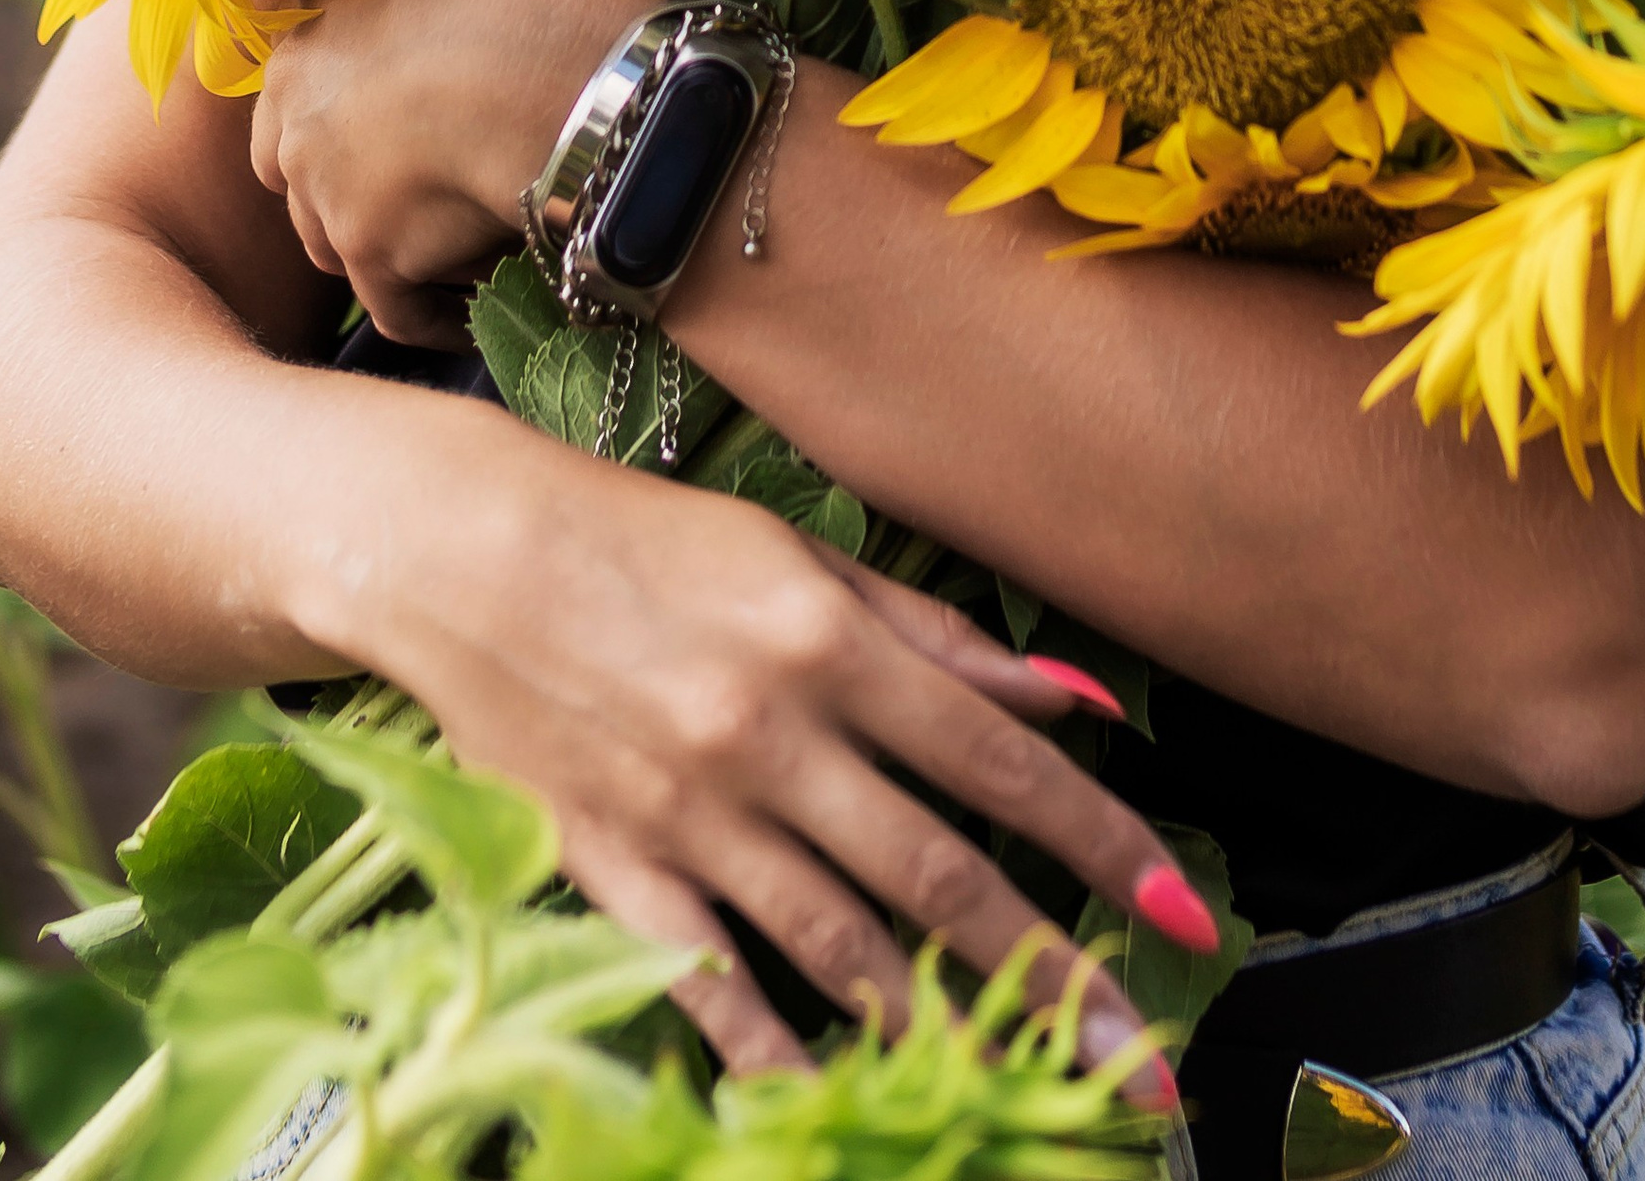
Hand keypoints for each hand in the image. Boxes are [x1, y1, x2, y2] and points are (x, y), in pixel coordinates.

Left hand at [252, 0, 656, 340]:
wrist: (557, 63)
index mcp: (302, 32)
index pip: (287, 98)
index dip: (338, 116)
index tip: (392, 123)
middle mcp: (293, 111)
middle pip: (298, 178)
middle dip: (346, 187)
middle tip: (419, 185)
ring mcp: (325, 188)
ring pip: (336, 244)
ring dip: (386, 249)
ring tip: (455, 243)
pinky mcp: (373, 253)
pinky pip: (395, 309)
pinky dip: (433, 314)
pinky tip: (473, 309)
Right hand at [320, 392, 1201, 1084]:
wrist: (460, 550)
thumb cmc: (647, 539)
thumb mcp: (800, 558)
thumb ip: (937, 638)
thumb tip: (1075, 699)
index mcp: (826, 640)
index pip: (996, 760)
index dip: (1100, 840)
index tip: (1184, 913)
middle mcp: (771, 733)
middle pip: (938, 875)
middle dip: (1053, 976)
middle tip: (1142, 1064)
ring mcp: (689, 811)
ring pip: (838, 945)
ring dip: (943, 1030)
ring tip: (1023, 1095)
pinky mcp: (611, 866)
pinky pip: (706, 983)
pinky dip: (772, 1051)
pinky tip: (836, 1105)